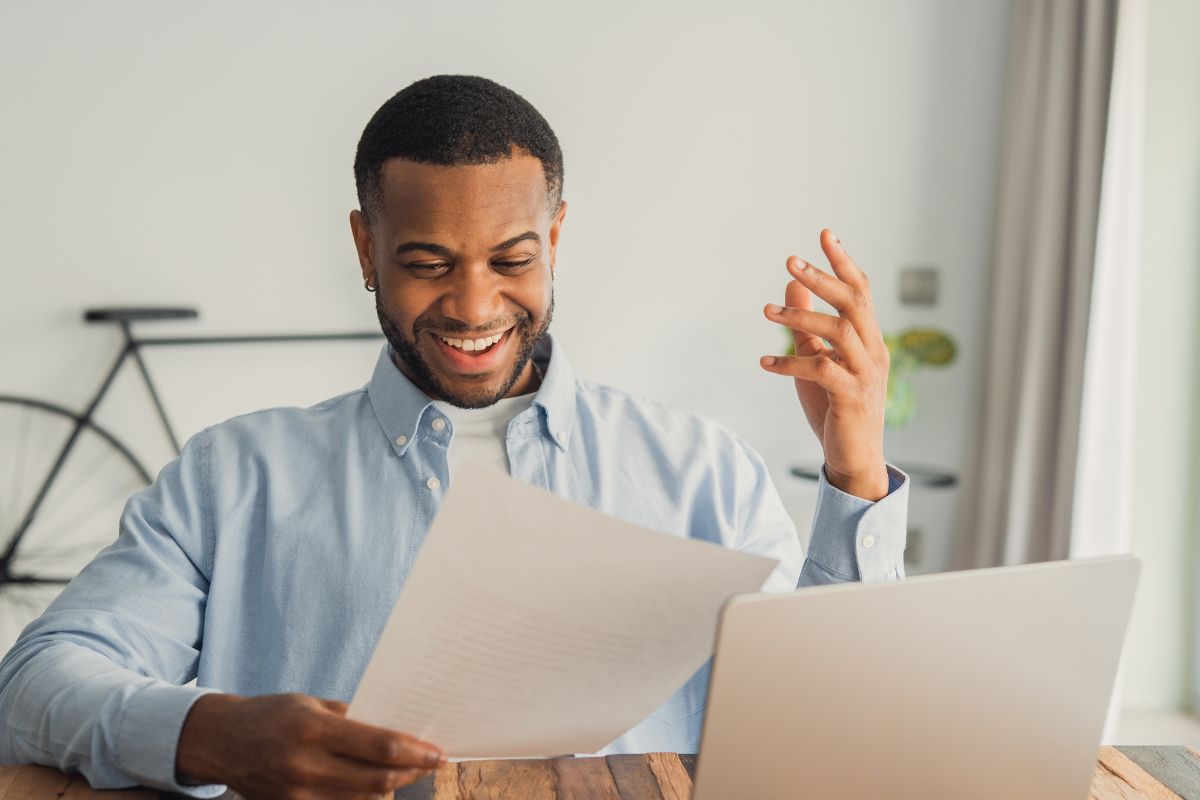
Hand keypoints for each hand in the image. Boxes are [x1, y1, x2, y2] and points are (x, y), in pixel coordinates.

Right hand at [176, 692, 445, 799]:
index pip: (378, 746)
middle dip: (411, 772)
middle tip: (433, 762)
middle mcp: (307, 765)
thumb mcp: (313, 704)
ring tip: (410, 772)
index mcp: (315, 730)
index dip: (414, 752)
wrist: (223, 741)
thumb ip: (352, 720)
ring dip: (393, 786)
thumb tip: (395, 733)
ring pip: (363, 798)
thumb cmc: (273, 714)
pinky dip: (364, 798)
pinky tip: (379, 785)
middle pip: (376, 778)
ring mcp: (299, 793)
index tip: (438, 752)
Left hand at [760, 229, 889, 500]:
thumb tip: (790, 287)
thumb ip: (806, 326)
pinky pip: (822, 370)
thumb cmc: (836, 408)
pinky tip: (765, 362)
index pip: (861, 291)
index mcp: (869, 339)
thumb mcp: (816, 359)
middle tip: (789, 262)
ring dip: (801, 317)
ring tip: (766, 312)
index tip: (825, 233)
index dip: (843, 262)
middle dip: (823, 278)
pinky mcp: (852, 397)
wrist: (855, 458)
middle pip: (854, 303)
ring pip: (839, 332)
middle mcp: (874, 351)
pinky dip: (791, 363)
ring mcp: (866, 374)